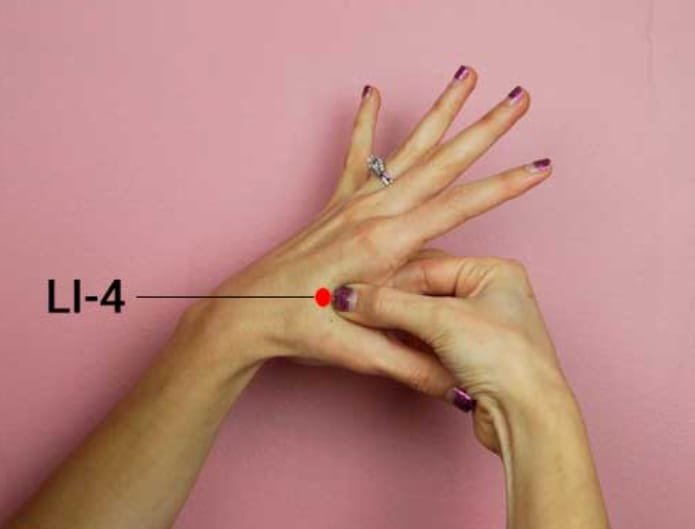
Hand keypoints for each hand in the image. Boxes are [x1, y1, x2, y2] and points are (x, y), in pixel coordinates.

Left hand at [171, 67, 551, 399]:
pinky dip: (365, 122)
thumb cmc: (294, 329)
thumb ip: (409, 364)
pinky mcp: (336, 205)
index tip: (539, 167)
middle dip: (485, 130)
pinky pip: (356, 155)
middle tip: (519, 99)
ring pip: (407, 148)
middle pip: (440, 162)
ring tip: (467, 76)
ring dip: (442, 112)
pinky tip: (372, 92)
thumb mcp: (355, 354)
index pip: (457, 208)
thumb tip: (456, 386)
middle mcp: (370, 212)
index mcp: (382, 244)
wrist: (243, 312)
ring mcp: (351, 203)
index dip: (504, 188)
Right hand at [332, 252, 569, 452]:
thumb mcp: (440, 321)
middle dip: (394, 302)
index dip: (390, 280)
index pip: (427, 266)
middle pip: (425, 290)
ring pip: (427, 316)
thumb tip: (349, 296)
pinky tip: (393, 345)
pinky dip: (413, 342)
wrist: (526, 416)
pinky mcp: (474, 353)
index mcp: (493, 271)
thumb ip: (389, 304)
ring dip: (401, 324)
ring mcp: (483, 324)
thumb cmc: (505, 360)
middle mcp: (491, 293)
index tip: (356, 290)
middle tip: (360, 308)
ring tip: (372, 327)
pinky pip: (433, 338)